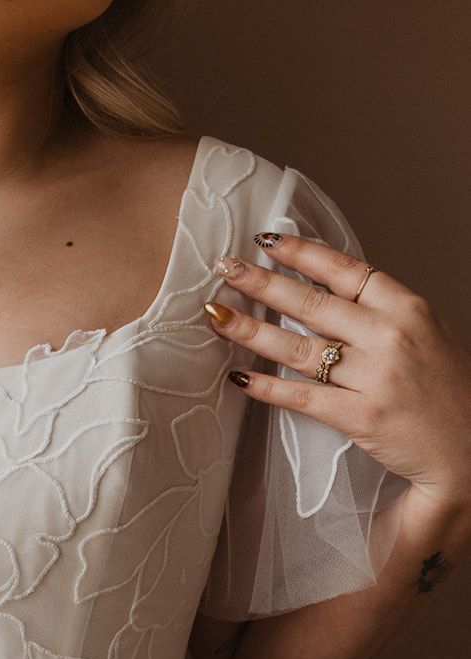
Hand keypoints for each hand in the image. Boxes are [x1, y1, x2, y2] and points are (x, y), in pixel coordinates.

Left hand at [203, 235, 470, 512]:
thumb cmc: (444, 391)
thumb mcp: (424, 334)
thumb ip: (380, 314)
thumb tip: (326, 294)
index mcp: (407, 307)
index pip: (346, 270)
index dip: (302, 253)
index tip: (266, 241)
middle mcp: (390, 336)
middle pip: (312, 303)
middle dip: (261, 284)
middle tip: (224, 269)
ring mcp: (375, 377)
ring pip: (299, 347)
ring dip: (251, 331)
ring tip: (217, 317)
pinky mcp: (362, 416)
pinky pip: (303, 397)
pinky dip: (268, 388)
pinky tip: (239, 379)